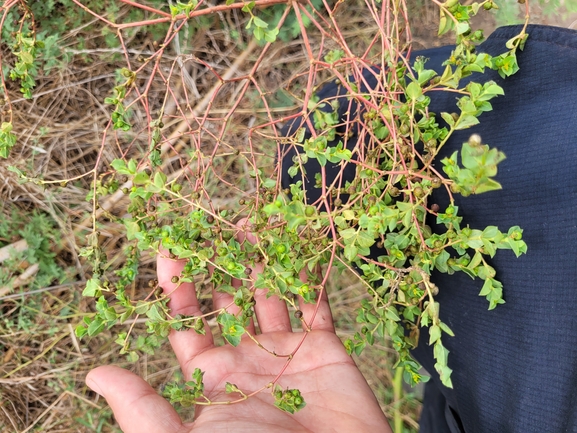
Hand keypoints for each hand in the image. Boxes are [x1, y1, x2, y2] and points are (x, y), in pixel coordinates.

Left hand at [86, 234, 391, 432]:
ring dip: (261, 260)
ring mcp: (287, 350)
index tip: (169, 250)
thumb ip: (143, 408)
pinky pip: (316, 303)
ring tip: (250, 224)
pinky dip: (308, 275)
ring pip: (270, 293)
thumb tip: (94, 376)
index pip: (188, 321)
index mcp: (214, 375)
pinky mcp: (325, 348)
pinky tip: (298, 246)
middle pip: (229, 299)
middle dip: (220, 264)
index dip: (177, 287)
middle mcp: (248, 357)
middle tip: (212, 225)